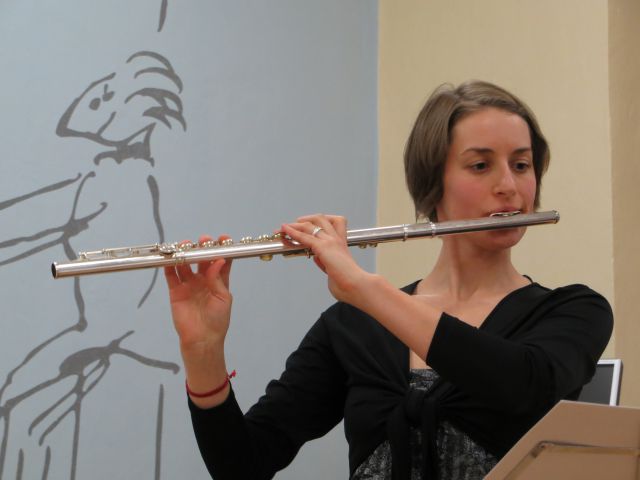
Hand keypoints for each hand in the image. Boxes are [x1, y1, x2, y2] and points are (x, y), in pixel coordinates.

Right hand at [164, 235, 232, 357]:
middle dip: (202, 248)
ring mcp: (189, 285)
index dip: (221, 249)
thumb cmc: (217, 320)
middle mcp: (203, 280)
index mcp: (218, 281)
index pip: (220, 262)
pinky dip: (169, 266)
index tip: (222, 239)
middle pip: (202, 260)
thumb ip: (218, 279)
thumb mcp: (223, 298)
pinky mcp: (176, 292)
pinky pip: (171, 276)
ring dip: (185, 254)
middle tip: (203, 240)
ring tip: (185, 245)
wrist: (202, 339)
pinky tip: (170, 257)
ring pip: (185, 265)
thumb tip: (218, 260)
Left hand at [281, 214, 368, 303]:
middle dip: (305, 220)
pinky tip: (284, 230)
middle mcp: (336, 239)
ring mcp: (330, 242)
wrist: (358, 286)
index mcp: (341, 244)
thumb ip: (325, 265)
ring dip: (295, 225)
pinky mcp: (323, 247)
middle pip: (321, 219)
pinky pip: (305, 236)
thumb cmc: (349, 286)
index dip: (317, 224)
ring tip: (283, 228)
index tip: (305, 227)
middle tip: (293, 224)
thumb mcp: (334, 273)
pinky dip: (293, 232)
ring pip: (311, 224)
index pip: (332, 224)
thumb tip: (317, 259)